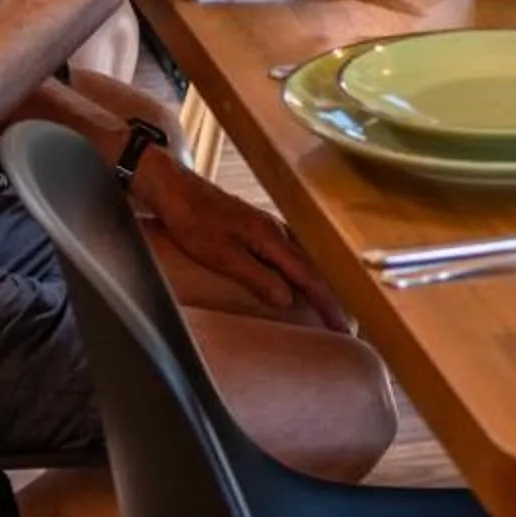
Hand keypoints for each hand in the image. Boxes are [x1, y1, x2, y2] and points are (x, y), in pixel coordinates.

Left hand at [131, 154, 347, 328]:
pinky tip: (295, 283)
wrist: (173, 188)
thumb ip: (257, 277)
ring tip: (325, 310)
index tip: (342, 328)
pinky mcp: (256, 230)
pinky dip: (298, 275)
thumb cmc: (191, 220)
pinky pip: (287, 257)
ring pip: (301, 263)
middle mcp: (276, 232)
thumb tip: (288, 300)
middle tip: (341, 326)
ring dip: (314, 287)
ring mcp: (267, 228)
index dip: (326, 304)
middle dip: (328, 298)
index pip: (308, 277)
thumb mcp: (221, 255)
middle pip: (312, 270)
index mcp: (271, 238)